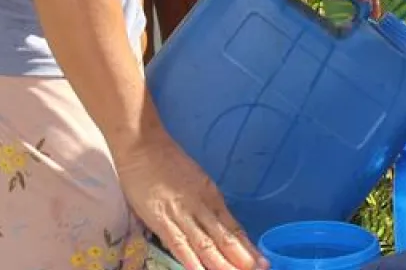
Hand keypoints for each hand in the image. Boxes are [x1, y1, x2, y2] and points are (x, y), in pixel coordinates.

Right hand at [114, 130, 264, 269]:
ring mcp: (182, 214)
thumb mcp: (196, 181)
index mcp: (212, 196)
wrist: (143, 146)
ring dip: (222, 263)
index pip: (233, 227)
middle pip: (224, 238)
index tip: (262, 261)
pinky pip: (178, 243)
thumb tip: (217, 225)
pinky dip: (190, 259)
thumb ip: (206, 204)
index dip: (247, 246)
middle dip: (242, 258)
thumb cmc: (167, 162)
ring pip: (206, 244)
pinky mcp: (161, 219)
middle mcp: (202, 206)